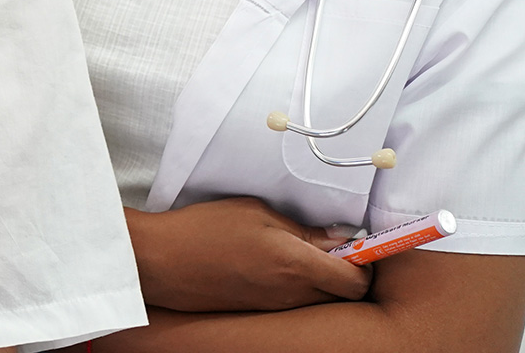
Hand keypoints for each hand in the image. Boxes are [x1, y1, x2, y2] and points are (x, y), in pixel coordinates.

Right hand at [127, 198, 370, 312]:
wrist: (159, 262)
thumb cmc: (204, 229)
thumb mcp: (255, 213)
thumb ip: (302, 229)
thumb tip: (339, 238)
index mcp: (296, 265)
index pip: (357, 281)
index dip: (365, 263)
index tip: (357, 243)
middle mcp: (291, 294)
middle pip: (343, 295)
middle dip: (345, 273)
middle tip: (328, 246)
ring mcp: (274, 307)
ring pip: (318, 300)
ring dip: (318, 280)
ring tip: (294, 252)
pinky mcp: (258, 312)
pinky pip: (292, 303)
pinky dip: (294, 287)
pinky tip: (270, 265)